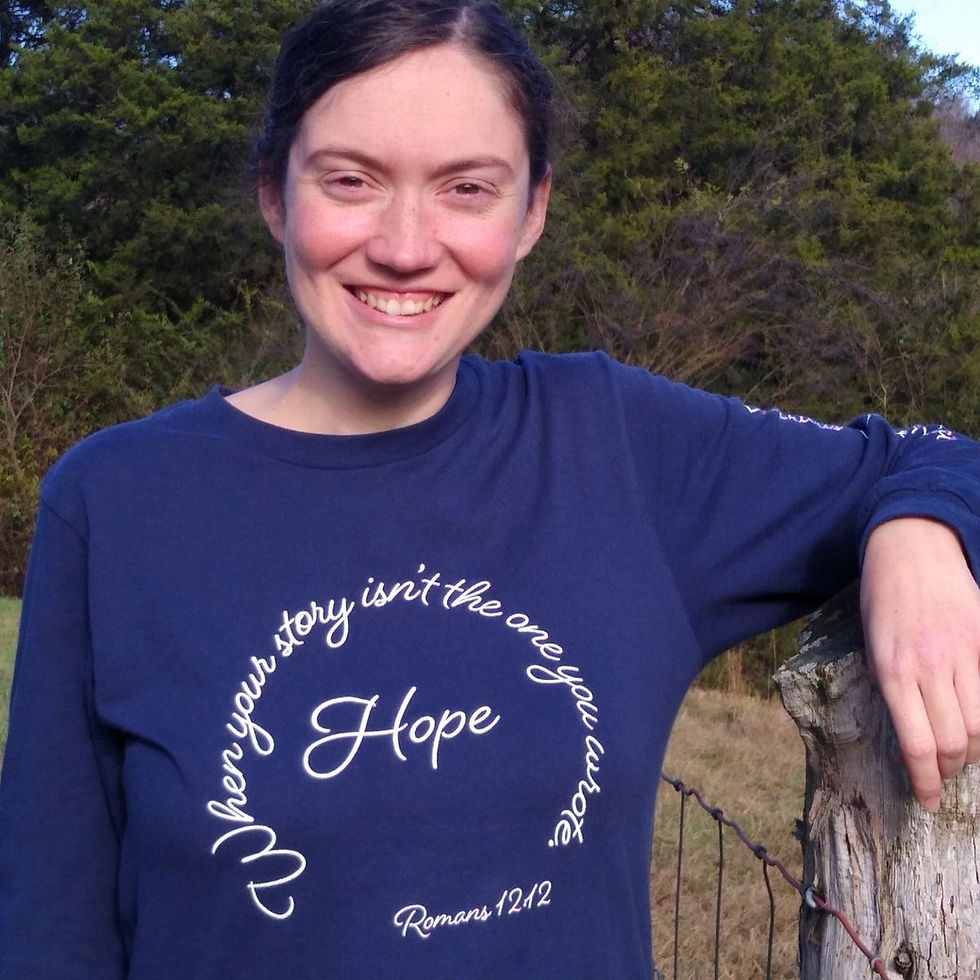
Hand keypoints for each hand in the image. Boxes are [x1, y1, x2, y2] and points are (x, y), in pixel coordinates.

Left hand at [860, 517, 979, 810]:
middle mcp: (931, 667)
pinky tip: (978, 727)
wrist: (911, 548)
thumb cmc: (883, 599)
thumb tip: (912, 739)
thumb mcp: (872, 646)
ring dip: (974, 751)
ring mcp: (965, 654)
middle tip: (941, 777)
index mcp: (892, 671)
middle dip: (950, 770)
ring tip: (961, 756)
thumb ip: (893, 689)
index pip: (917, 744)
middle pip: (956, 743)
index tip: (926, 801)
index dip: (924, 781)